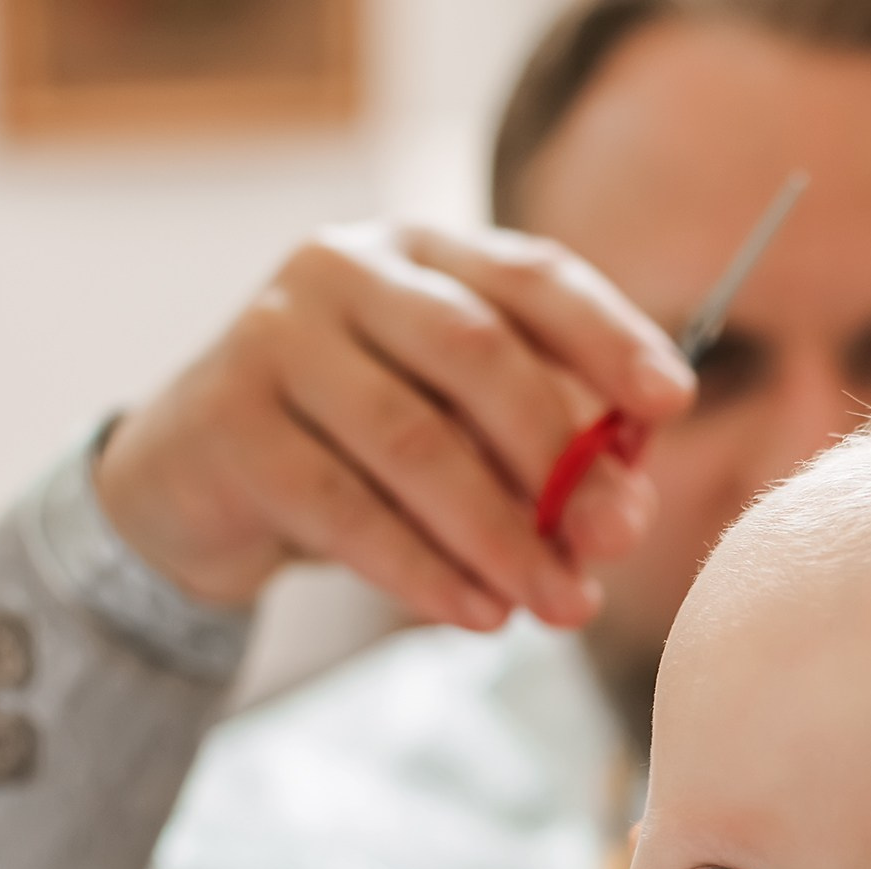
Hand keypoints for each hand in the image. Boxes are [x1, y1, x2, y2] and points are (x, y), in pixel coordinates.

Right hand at [95, 223, 695, 632]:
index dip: (610, 336)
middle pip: (476, 353)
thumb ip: (545, 453)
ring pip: (413, 440)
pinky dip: (422, 569)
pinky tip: (480, 614)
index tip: (674, 403)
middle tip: (613, 541)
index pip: (534, 275)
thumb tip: (626, 510)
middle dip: (559, 456)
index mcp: (422, 252)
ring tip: (560, 605)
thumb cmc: (360, 450)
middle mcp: (342, 269)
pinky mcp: (227, 425)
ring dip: (501, 534)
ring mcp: (273, 338)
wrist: (196, 485)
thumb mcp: (460, 432)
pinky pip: (343, 508)